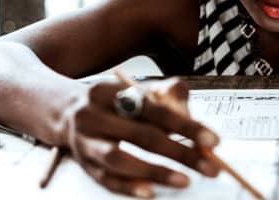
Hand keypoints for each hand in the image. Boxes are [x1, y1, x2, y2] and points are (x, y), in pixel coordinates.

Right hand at [62, 77, 220, 197]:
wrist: (66, 112)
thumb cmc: (113, 101)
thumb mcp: (136, 88)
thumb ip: (168, 96)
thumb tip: (195, 123)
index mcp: (108, 92)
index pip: (153, 109)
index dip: (185, 125)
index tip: (213, 141)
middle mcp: (92, 116)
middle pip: (140, 135)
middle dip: (179, 152)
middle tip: (209, 167)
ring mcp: (85, 143)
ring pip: (119, 160)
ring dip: (155, 172)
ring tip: (185, 180)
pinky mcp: (84, 166)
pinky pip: (106, 180)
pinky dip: (129, 187)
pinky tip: (151, 192)